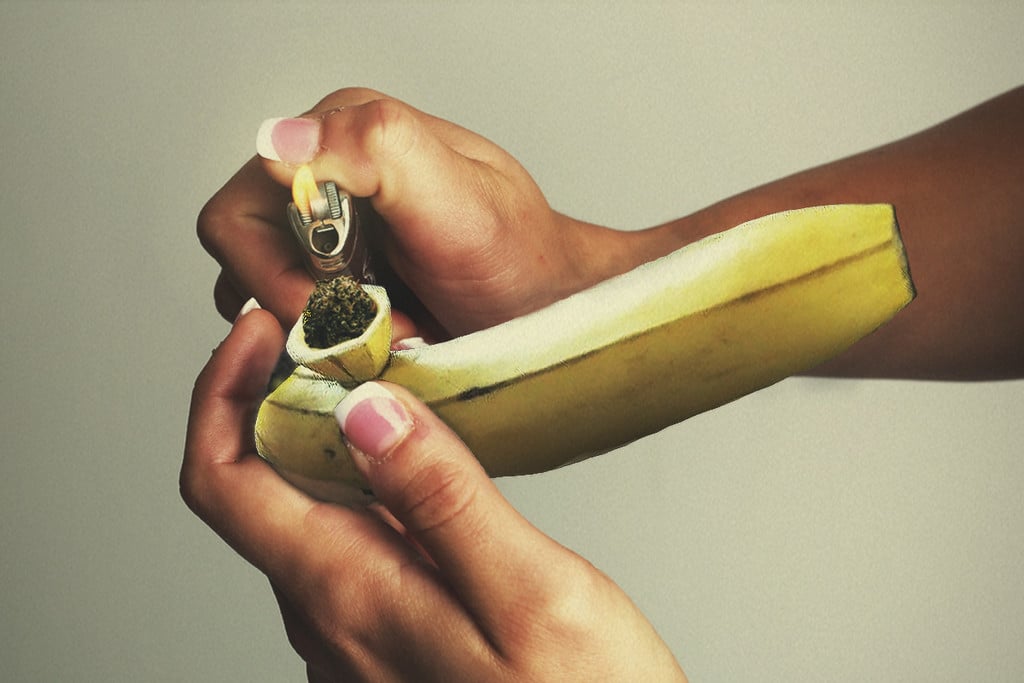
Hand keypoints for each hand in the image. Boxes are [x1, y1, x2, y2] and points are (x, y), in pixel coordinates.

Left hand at [181, 308, 686, 681]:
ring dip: (318, 436)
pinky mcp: (390, 637)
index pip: (226, 482)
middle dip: (274, 397)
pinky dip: (356, 481)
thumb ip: (442, 502)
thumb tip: (365, 414)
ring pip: (301, 514)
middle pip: (256, 490)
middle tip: (334, 336)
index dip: (223, 393)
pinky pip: (344, 544)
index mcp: (351, 598)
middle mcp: (332, 621)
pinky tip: (411, 460)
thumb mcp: (531, 593)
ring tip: (376, 379)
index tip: (264, 331)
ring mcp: (356, 635)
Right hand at [198, 88, 636, 337]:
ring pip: (265, 303)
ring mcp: (327, 235)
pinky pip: (295, 327)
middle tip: (384, 326)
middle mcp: (323, 179)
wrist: (553, 305)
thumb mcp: (458, 200)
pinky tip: (388, 342)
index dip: (281, 277)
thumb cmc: (519, 257)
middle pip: (246, 265)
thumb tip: (278, 141)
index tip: (357, 307)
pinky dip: (333, 347)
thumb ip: (375, 150)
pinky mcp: (336, 282)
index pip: (239, 218)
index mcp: (338, 137)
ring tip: (395, 334)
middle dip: (310, 311)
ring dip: (323, 334)